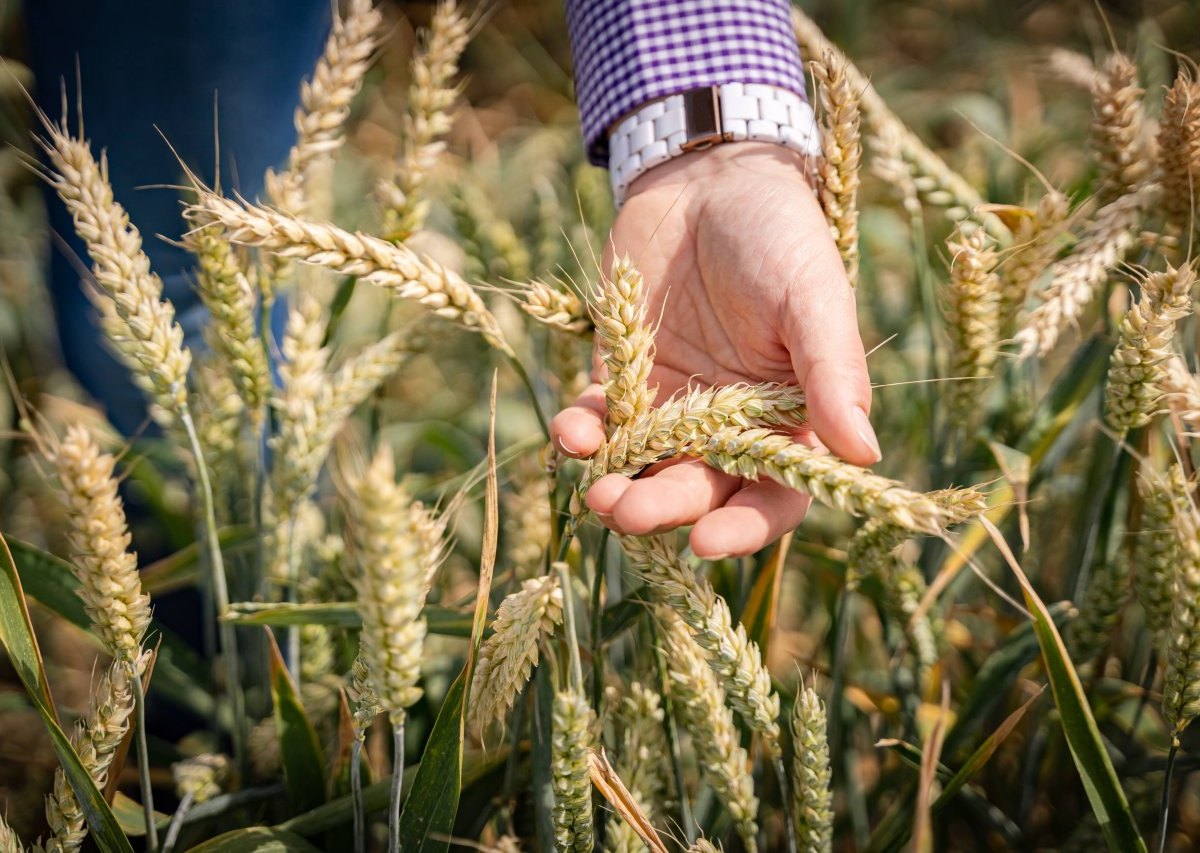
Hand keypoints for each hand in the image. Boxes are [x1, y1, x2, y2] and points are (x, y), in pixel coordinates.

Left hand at [550, 141, 877, 557]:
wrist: (706, 176)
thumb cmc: (777, 233)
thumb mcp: (812, 295)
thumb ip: (833, 371)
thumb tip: (861, 454)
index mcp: (790, 417)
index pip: (775, 493)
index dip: (745, 526)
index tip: (707, 542)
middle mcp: (731, 424)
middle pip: (700, 489)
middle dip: (664, 508)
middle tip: (626, 512)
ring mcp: (673, 405)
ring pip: (645, 468)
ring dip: (617, 485)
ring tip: (595, 491)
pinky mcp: (624, 377)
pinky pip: (601, 421)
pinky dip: (583, 433)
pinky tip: (570, 432)